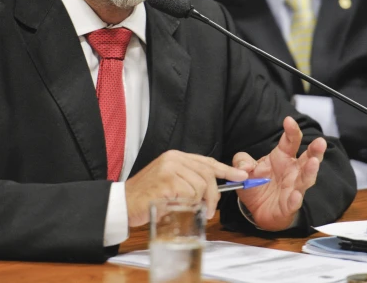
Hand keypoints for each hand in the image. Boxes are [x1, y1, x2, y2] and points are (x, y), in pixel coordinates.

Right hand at [124, 150, 248, 226]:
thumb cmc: (148, 195)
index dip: (227, 169)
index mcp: (176, 156)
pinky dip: (186, 205)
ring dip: (197, 202)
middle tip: (210, 210)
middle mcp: (173, 159)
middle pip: (208, 175)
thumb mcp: (170, 181)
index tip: (242, 176)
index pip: (207, 161)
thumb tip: (212, 190)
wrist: (124, 203)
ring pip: (200, 187)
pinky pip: (189, 195)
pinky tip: (174, 206)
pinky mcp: (166, 183)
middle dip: (213, 195)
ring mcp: (169, 170)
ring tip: (184, 208)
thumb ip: (189, 179)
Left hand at [232, 116, 325, 230]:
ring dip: (310, 171)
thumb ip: (241, 162)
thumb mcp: (244, 170)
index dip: (291, 130)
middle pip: (308, 158)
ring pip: (305, 179)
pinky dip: (295, 199)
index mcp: (283, 157)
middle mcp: (293, 171)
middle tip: (320, 142)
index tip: (289, 120)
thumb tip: (244, 166)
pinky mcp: (289, 205)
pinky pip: (294, 202)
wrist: (257, 210)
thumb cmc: (256, 185)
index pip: (290, 141)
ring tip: (313, 163)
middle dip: (315, 150)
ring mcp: (294, 188)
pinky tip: (296, 195)